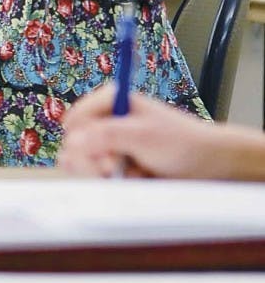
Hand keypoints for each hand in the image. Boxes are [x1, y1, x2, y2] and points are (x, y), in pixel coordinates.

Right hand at [59, 86, 220, 178]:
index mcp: (111, 101)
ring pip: (87, 163)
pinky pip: (102, 176)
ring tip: (130, 174)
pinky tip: (135, 179)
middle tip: (115, 168)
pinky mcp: (121, 163)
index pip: (76, 120)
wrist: (211, 165)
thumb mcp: (142, 136)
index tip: (95, 155)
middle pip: (77, 144)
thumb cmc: (182, 143)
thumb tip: (71, 142)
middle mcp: (109, 120)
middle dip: (94, 161)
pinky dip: (116, 182)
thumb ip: (105, 136)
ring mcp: (114, 143)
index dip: (80, 140)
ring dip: (106, 174)